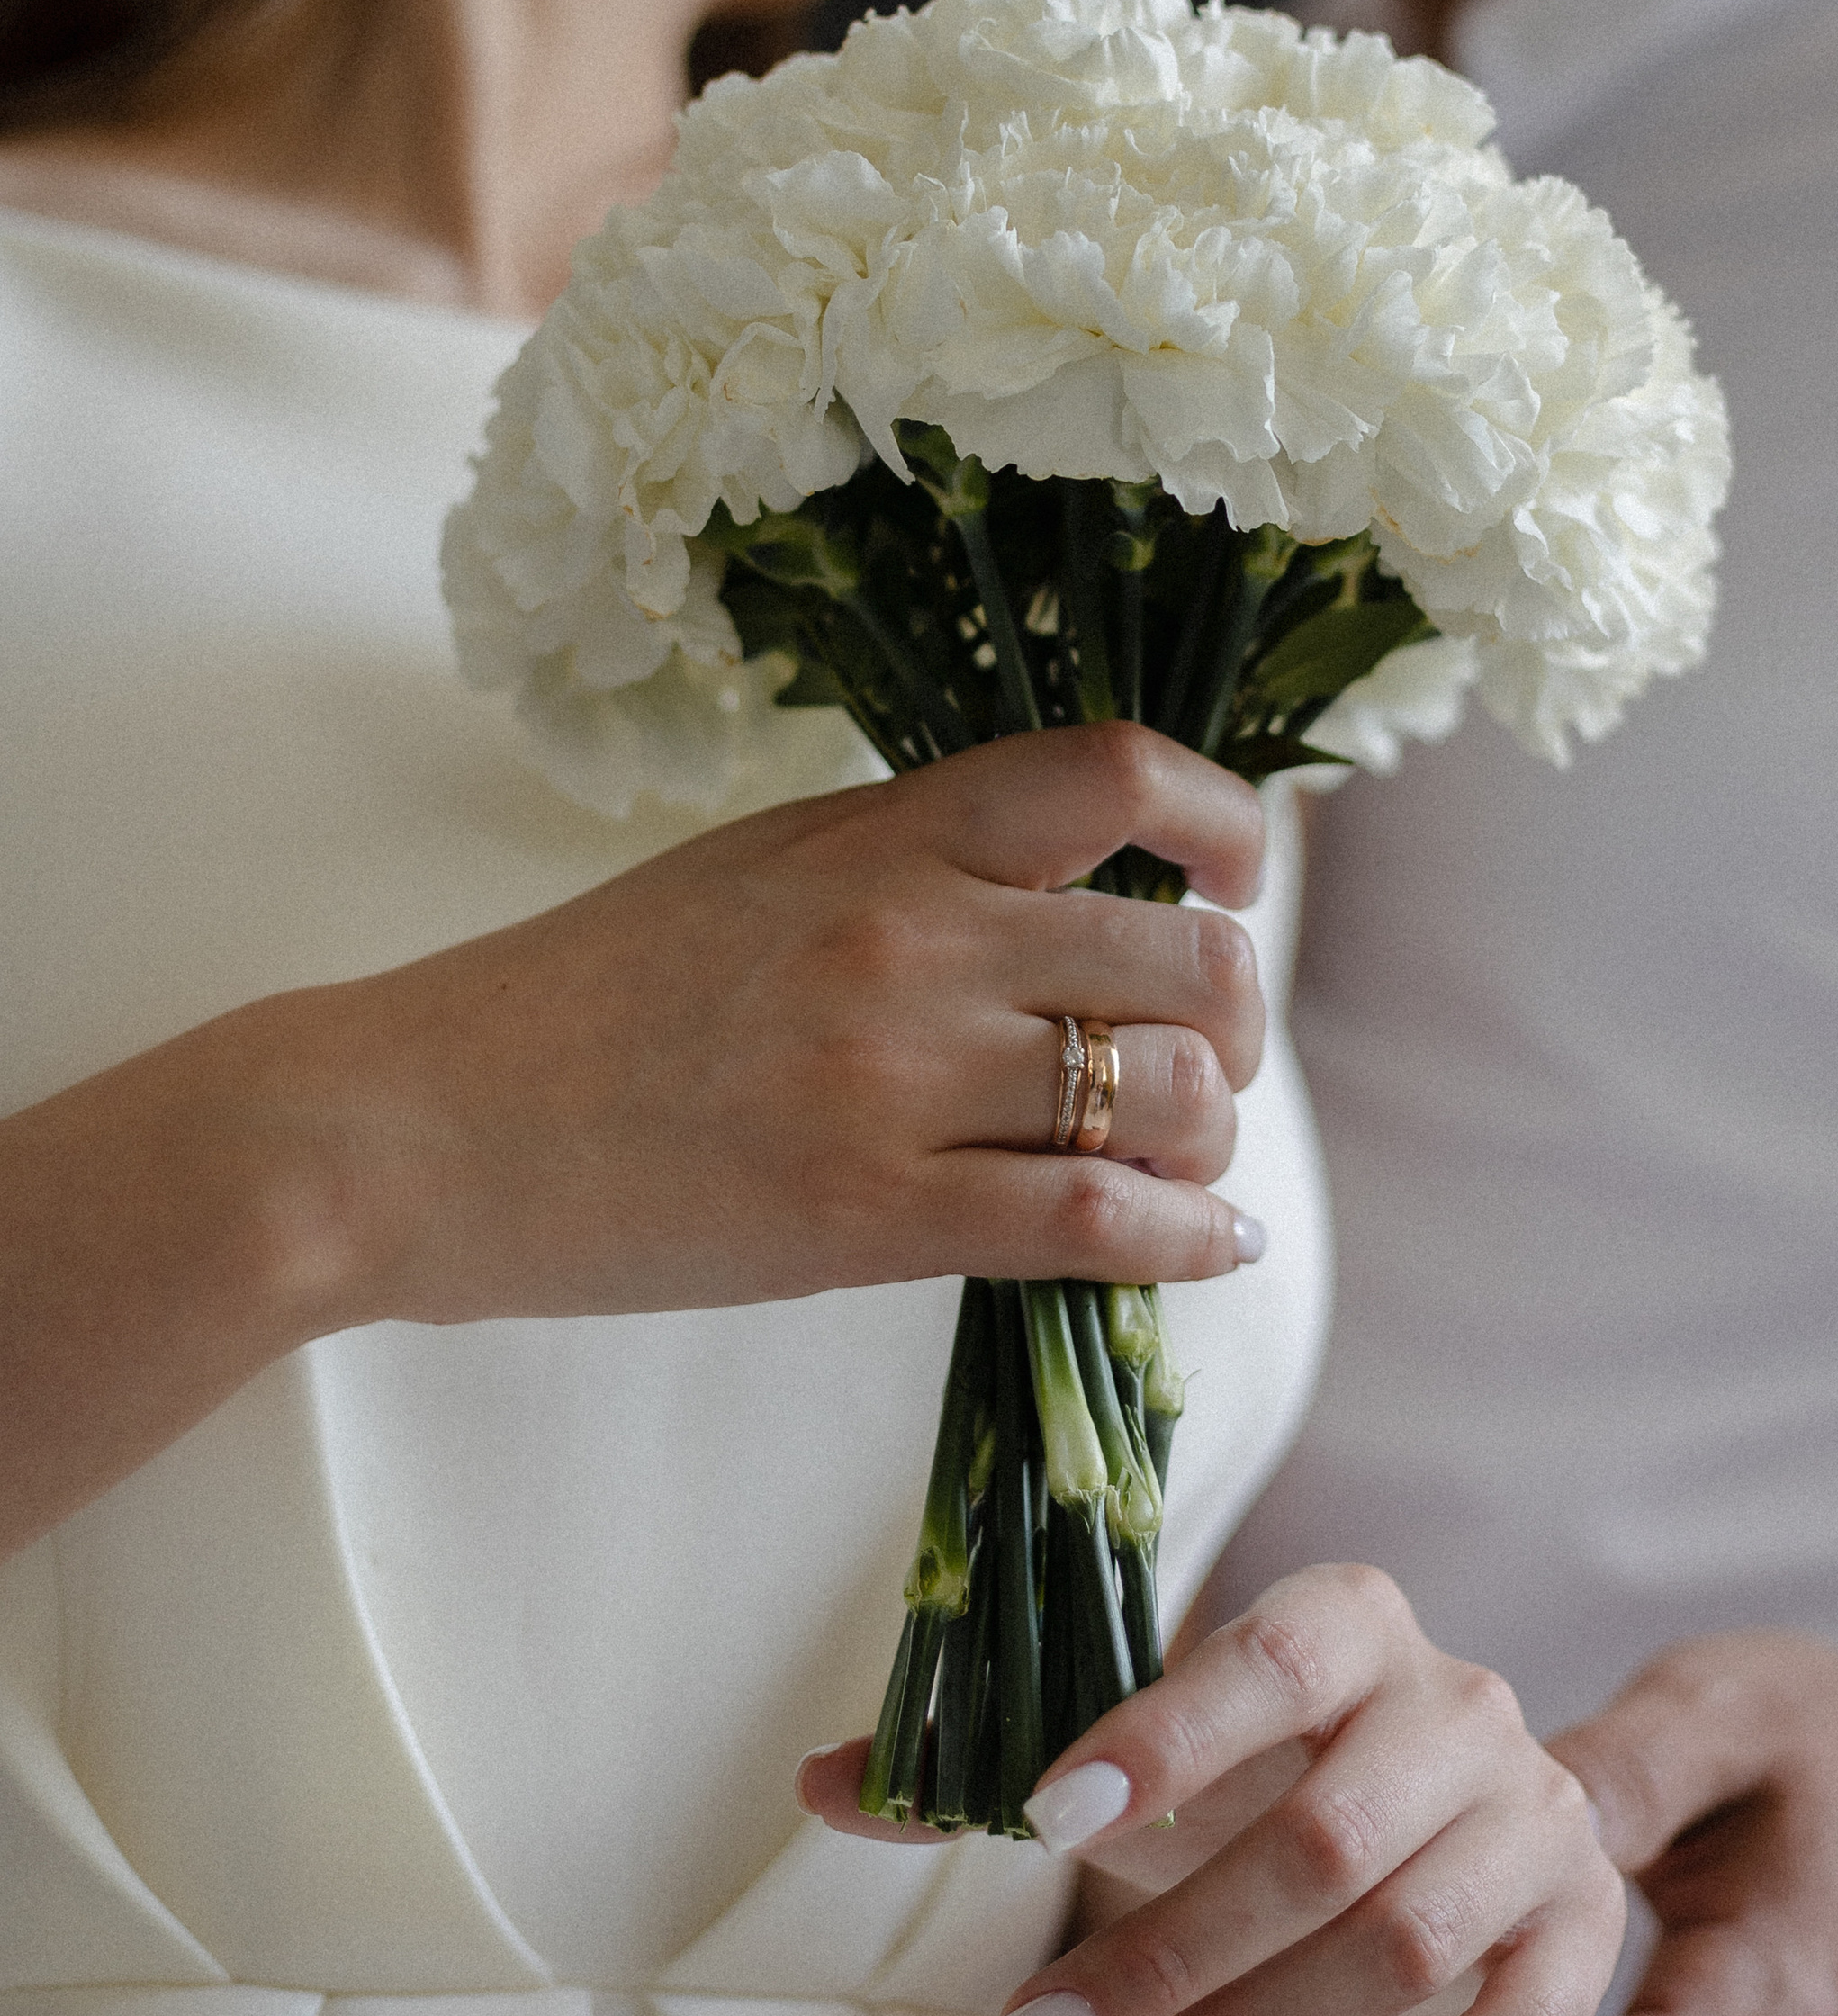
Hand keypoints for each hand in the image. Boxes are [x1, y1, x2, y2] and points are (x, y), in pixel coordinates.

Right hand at [0, 723, 1266, 1552]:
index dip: (1227, 824)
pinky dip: (1187, 1239)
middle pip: (1184, 955)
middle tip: (1210, 1055)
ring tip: (1193, 1159)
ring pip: (1168, 1092)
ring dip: (1214, 1132)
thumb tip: (1073, 884)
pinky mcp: (868, 1214)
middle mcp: (909, 933)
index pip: (1118, 773)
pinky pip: (1098, 1223)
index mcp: (880, 830)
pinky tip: (1207, 1242)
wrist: (421, 1127)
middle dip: (1235, 1015)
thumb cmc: (583, 996)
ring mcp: (893, 1077)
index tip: (1238, 877)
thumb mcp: (761, 869)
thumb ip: (912, 860)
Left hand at [801, 1564, 1625, 2015]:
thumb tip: (820, 1783)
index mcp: (1351, 1619)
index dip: (1162, 1733)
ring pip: (1402, 1944)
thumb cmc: (1250, 1777)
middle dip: (1163, 1952)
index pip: (1268, 1660)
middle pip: (1323, 1838)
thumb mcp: (1134, 1758)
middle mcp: (1458, 1702)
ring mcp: (1533, 1817)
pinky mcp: (1578, 1932)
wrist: (1430, 1807)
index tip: (1044, 1819)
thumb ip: (984, 1768)